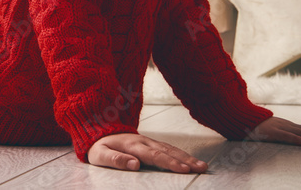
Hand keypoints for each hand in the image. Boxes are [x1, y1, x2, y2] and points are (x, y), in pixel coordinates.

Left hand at [87, 132, 208, 172]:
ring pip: (170, 148)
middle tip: (200, 168)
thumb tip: (134, 165)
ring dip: (187, 157)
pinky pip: (168, 147)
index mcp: (132, 145)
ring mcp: (148, 141)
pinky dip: (181, 154)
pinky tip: (191, 160)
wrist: (99, 130)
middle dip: (185, 160)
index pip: (154, 155)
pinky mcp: (151, 143)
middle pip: (167, 151)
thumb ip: (115, 159)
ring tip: (201, 166)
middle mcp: (143, 141)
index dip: (169, 162)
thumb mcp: (100, 154)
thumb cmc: (100, 147)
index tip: (183, 169)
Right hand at [247, 116, 300, 145]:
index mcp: (289, 126)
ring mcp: (281, 128)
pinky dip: (295, 139)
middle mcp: (288, 125)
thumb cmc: (254, 125)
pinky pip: (285, 136)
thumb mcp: (271, 131)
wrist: (238, 116)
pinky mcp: (271, 132)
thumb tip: (293, 138)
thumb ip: (281, 133)